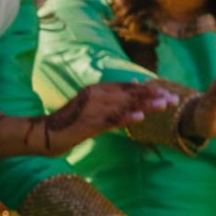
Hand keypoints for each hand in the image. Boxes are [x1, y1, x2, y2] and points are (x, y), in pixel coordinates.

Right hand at [0, 81, 179, 160]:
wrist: (42, 134)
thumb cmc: (69, 121)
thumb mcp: (92, 104)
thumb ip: (114, 95)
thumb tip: (136, 82)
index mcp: (98, 89)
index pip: (129, 87)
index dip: (150, 89)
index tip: (169, 93)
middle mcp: (96, 95)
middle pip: (130, 94)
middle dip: (154, 96)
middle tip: (174, 99)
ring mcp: (92, 108)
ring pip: (124, 104)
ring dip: (146, 104)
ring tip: (165, 105)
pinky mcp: (87, 123)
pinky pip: (110, 119)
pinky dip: (126, 117)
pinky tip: (140, 117)